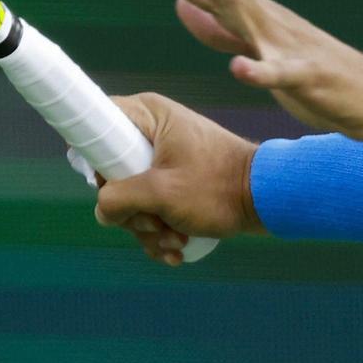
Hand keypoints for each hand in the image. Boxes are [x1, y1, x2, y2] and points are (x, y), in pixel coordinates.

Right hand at [90, 91, 264, 265]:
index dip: (95, 159)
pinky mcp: (176, 179)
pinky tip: (179, 247)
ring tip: (175, 238)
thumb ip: (119, 200)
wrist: (267, 200)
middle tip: (155, 222)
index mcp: (149, 115)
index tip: (111, 187)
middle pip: (112, 174)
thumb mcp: (161, 194)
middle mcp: (154, 130)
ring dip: (149, 227)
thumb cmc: (217, 187)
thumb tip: (103, 211)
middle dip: (132, 211)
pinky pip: (153, 206)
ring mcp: (165, 156)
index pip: (97, 123)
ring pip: (133, 197)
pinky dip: (162, 230)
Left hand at [118, 0, 362, 140]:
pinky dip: (259, 71)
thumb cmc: (315, 76)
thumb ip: (218, 31)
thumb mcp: (255, 51)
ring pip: (241, 8)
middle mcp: (260, 19)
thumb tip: (180, 3)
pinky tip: (240, 69)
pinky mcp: (308, 78)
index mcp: (244, 15)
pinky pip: (279, 74)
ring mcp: (283, 45)